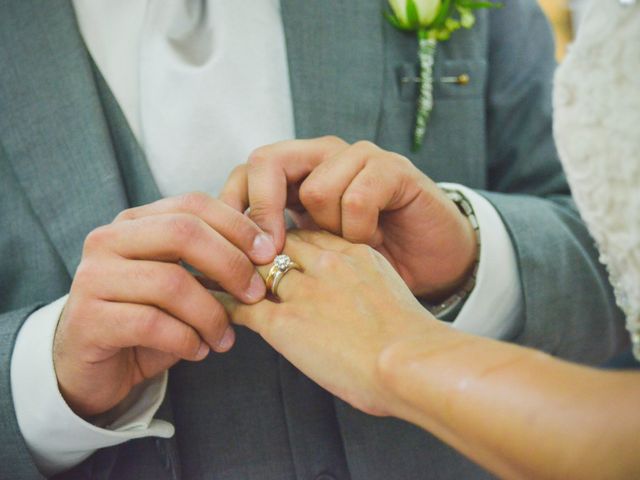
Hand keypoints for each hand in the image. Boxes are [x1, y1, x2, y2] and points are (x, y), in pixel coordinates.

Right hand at [54, 192, 276, 416]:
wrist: (94, 366)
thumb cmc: (147, 318)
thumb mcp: (181, 281)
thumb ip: (211, 261)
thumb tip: (267, 250)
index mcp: (135, 222)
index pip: (193, 204)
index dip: (237, 225)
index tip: (269, 253)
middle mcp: (108, 240)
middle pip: (183, 232)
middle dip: (231, 263)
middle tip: (257, 294)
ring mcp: (92, 278)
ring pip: (171, 282)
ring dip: (212, 314)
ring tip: (226, 338)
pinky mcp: (88, 320)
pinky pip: (152, 324)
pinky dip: (187, 340)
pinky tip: (199, 351)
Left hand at [220, 137, 477, 298]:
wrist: (431, 264)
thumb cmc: (365, 265)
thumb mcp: (311, 256)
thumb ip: (274, 248)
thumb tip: (222, 264)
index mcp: (298, 174)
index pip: (246, 173)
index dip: (233, 209)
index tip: (233, 253)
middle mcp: (324, 156)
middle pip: (267, 162)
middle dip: (265, 212)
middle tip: (273, 253)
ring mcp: (359, 157)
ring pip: (315, 188)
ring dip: (329, 231)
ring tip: (348, 246)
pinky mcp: (392, 168)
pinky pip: (357, 199)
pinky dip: (361, 231)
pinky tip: (374, 242)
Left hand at [220, 230, 446, 416]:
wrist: (411, 363)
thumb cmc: (413, 342)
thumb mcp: (395, 295)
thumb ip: (370, 287)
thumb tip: (356, 302)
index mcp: (355, 255)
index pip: (309, 234)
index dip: (288, 240)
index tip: (276, 247)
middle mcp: (326, 264)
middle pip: (278, 243)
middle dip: (257, 248)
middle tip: (237, 254)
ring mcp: (303, 291)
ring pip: (254, 267)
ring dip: (233, 271)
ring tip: (212, 272)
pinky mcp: (284, 322)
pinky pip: (242, 306)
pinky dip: (223, 304)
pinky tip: (210, 304)